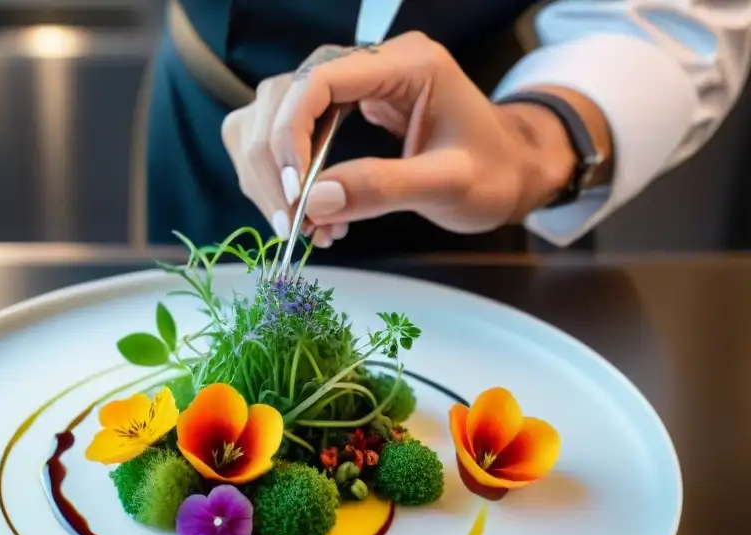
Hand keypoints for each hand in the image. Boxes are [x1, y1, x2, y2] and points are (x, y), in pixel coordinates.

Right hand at [221, 33, 611, 244]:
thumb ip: (382, 188)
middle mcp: (369, 65)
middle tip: (290, 223)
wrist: (510, 173)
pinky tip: (303, 211)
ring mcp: (350, 86)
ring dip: (268, 172)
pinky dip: (280, 175)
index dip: (291, 135)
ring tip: (296, 224)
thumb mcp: (447, 185)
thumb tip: (314, 202)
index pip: (318, 79)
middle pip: (282, 96)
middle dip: (273, 163)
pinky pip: (284, 133)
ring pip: (271, 113)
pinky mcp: (339, 111)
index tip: (294, 194)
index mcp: (405, 64)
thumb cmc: (493, 174)